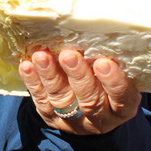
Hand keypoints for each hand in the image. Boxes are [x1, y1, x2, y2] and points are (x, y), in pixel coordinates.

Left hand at [19, 48, 140, 134]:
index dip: (113, 81)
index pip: (122, 97)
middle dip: (78, 76)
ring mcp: (75, 121)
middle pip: (90, 101)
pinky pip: (41, 102)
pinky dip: (33, 83)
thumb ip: (110, 58)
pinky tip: (27, 66)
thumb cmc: (106, 79)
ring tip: (42, 56)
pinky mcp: (52, 118)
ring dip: (51, 76)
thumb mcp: (117, 73)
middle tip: (68, 55)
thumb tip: (97, 28)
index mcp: (123, 107)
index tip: (103, 62)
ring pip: (62, 100)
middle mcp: (101, 118)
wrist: (89, 106)